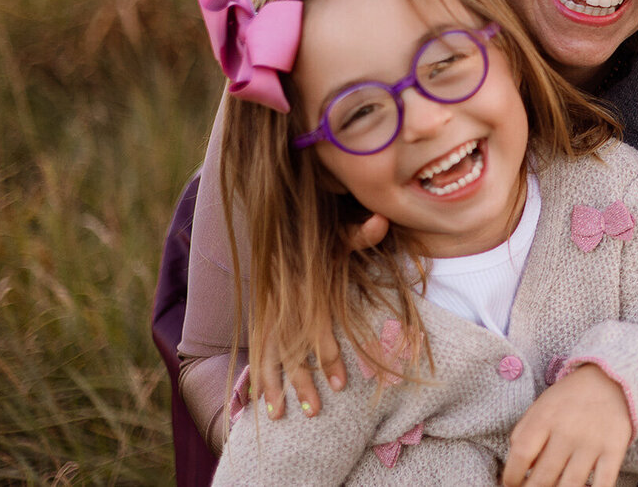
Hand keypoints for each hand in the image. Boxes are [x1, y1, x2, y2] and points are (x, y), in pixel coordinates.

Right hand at [253, 213, 387, 420]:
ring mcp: (267, 308)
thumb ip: (359, 231)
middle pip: (290, 347)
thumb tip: (381, 221)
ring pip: (268, 352)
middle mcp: (282, 301)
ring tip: (278, 416)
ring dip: (272, 384)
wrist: (281, 224)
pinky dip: (256, 372)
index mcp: (303, 285)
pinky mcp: (260, 314)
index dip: (328, 355)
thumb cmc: (317, 233)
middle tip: (316, 411)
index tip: (341, 384)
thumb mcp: (339, 229)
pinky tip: (256, 398)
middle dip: (301, 381)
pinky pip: (256, 347)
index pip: (317, 327)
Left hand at [501, 365, 632, 486]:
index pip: (521, 455)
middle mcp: (567, 431)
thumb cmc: (569, 399)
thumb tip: (514, 469)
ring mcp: (592, 442)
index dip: (512, 476)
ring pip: (570, 486)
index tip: (511, 484)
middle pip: (544, 477)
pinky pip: (602, 483)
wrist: (610, 379)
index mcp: (545, 417)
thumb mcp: (540, 406)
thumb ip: (523, 434)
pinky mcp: (614, 449)